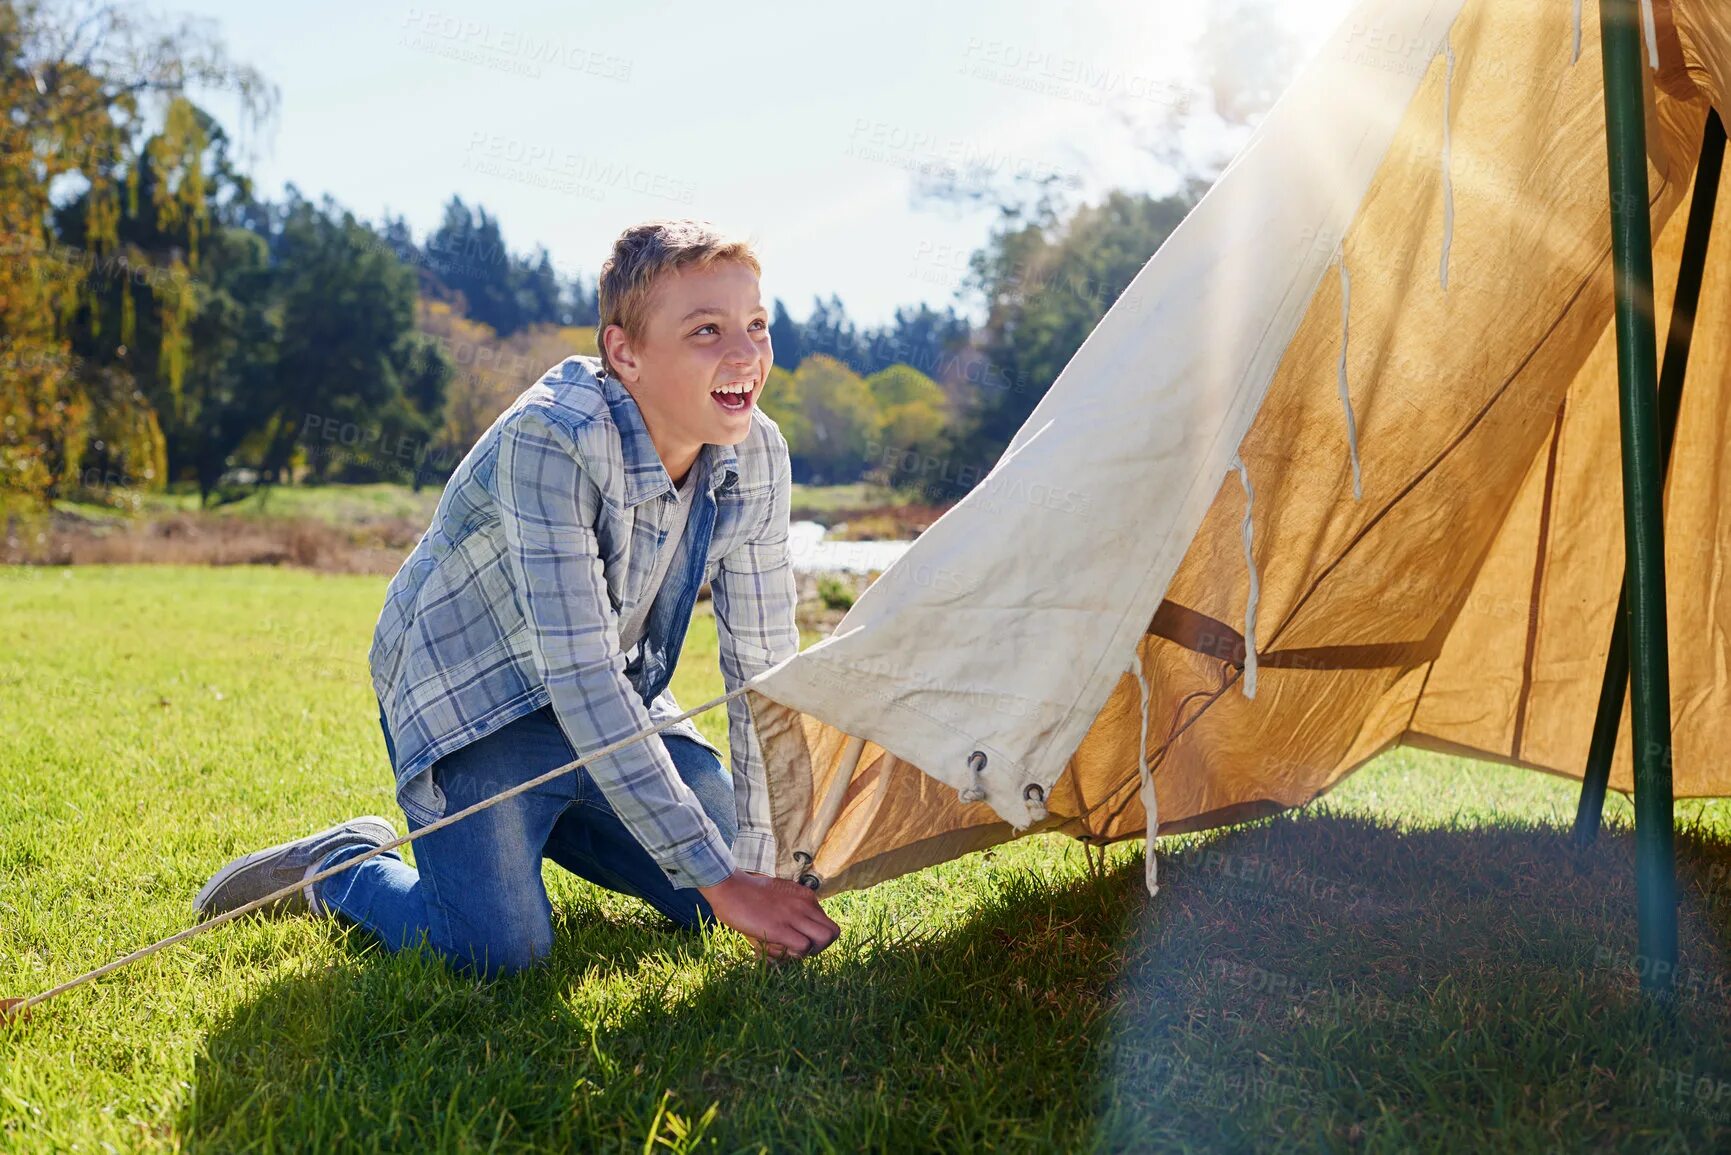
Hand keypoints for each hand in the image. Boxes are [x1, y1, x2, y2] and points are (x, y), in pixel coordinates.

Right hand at [699, 870, 839, 959]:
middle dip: (822, 947)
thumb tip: (798, 929)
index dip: (819, 937)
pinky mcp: (780, 928)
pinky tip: (781, 948)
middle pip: (834, 933)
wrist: (730, 888)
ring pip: (825, 939)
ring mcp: (794, 916)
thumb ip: (794, 908)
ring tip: (792, 950)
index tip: (803, 938)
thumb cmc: (751, 894)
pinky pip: (804, 947)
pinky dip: (796, 953)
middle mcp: (805, 904)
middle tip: (803, 949)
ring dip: (812, 951)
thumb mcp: (781, 895)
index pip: (829, 923)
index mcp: (806, 896)